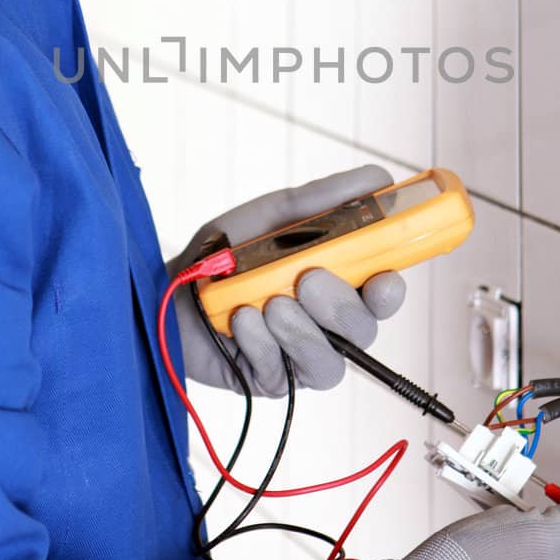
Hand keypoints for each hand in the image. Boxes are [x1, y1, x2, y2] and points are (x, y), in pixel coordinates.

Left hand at [166, 164, 405, 395]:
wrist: (168, 288)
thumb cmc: (224, 253)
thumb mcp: (270, 216)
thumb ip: (321, 200)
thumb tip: (377, 178)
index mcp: (339, 282)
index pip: (384, 292)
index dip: (391, 290)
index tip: (382, 279)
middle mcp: (328, 323)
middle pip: (363, 329)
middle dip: (338, 305)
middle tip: (307, 280)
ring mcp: (302, 356)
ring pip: (329, 361)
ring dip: (299, 328)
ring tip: (266, 303)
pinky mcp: (273, 381)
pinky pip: (283, 373)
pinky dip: (261, 342)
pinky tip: (240, 321)